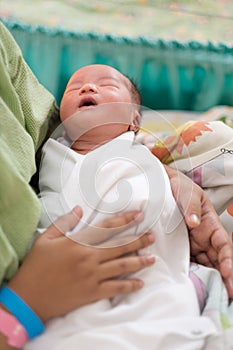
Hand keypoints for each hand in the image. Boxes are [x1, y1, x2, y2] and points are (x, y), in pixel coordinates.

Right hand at [8, 207, 154, 322]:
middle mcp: (89, 258)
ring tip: (152, 258)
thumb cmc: (36, 266)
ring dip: (139, 262)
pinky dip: (129, 286)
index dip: (125, 220)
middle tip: (152, 236)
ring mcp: (92, 276)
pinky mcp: (92, 293)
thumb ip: (64, 223)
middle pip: (119, 246)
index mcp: (78, 243)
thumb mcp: (45, 239)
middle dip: (138, 240)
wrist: (29, 297)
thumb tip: (78, 209)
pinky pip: (115, 288)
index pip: (107, 228)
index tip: (139, 215)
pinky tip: (140, 283)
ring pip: (122, 267)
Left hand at [165, 165, 232, 296]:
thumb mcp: (187, 193)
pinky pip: (189, 262)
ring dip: (210, 279)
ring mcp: (193, 243)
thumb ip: (191, 206)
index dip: (228, 259)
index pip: (224, 244)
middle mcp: (204, 236)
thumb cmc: (178, 187)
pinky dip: (192, 274)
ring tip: (213, 297)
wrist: (161, 186)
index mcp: (210, 224)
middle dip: (225, 278)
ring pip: (206, 264)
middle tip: (227, 296)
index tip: (227, 272)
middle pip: (218, 259)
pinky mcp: (181, 247)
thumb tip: (193, 222)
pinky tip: (191, 286)